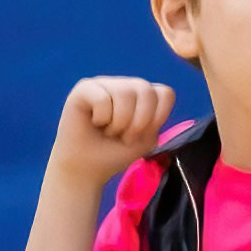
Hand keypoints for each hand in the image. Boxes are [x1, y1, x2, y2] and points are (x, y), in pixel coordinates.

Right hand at [50, 75, 175, 182]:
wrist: (87, 166)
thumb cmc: (116, 151)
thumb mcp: (146, 139)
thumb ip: (155, 118)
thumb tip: (151, 96)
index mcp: (145, 95)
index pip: (165, 93)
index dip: (158, 117)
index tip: (144, 133)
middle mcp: (126, 85)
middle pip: (146, 90)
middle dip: (139, 122)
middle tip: (125, 136)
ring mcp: (105, 83)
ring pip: (125, 93)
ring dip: (120, 122)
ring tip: (109, 131)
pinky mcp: (85, 87)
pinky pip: (102, 98)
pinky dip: (102, 117)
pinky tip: (95, 122)